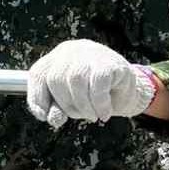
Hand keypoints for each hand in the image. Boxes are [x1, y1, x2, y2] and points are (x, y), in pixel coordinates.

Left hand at [26, 39, 155, 128]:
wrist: (131, 90)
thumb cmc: (96, 95)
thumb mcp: (71, 102)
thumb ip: (58, 109)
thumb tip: (52, 118)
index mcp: (57, 58)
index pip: (38, 74)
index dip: (37, 97)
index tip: (44, 115)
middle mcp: (71, 51)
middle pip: (55, 79)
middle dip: (66, 105)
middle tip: (82, 115)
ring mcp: (91, 53)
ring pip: (75, 80)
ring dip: (83, 106)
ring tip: (94, 114)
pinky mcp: (110, 62)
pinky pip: (98, 83)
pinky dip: (99, 103)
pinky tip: (104, 112)